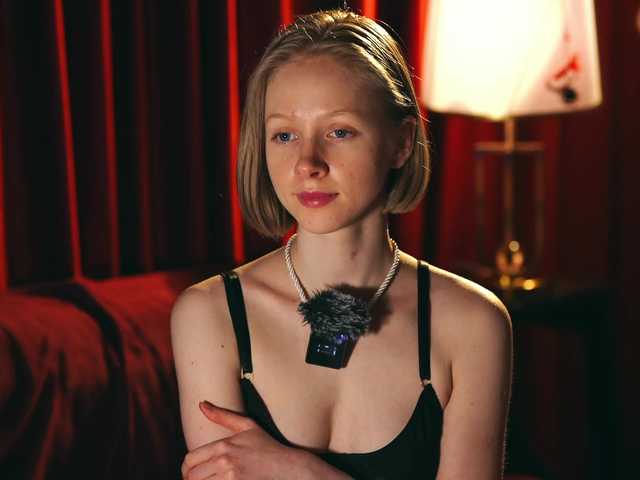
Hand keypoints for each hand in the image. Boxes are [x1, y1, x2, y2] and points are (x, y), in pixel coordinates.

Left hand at [181, 401, 320, 479]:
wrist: (287, 467)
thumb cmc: (267, 446)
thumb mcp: (247, 426)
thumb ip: (222, 415)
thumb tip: (201, 403)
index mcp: (223, 446)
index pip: (189, 460)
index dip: (186, 469)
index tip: (192, 472)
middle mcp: (225, 462)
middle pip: (191, 477)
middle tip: (201, 479)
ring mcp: (231, 479)